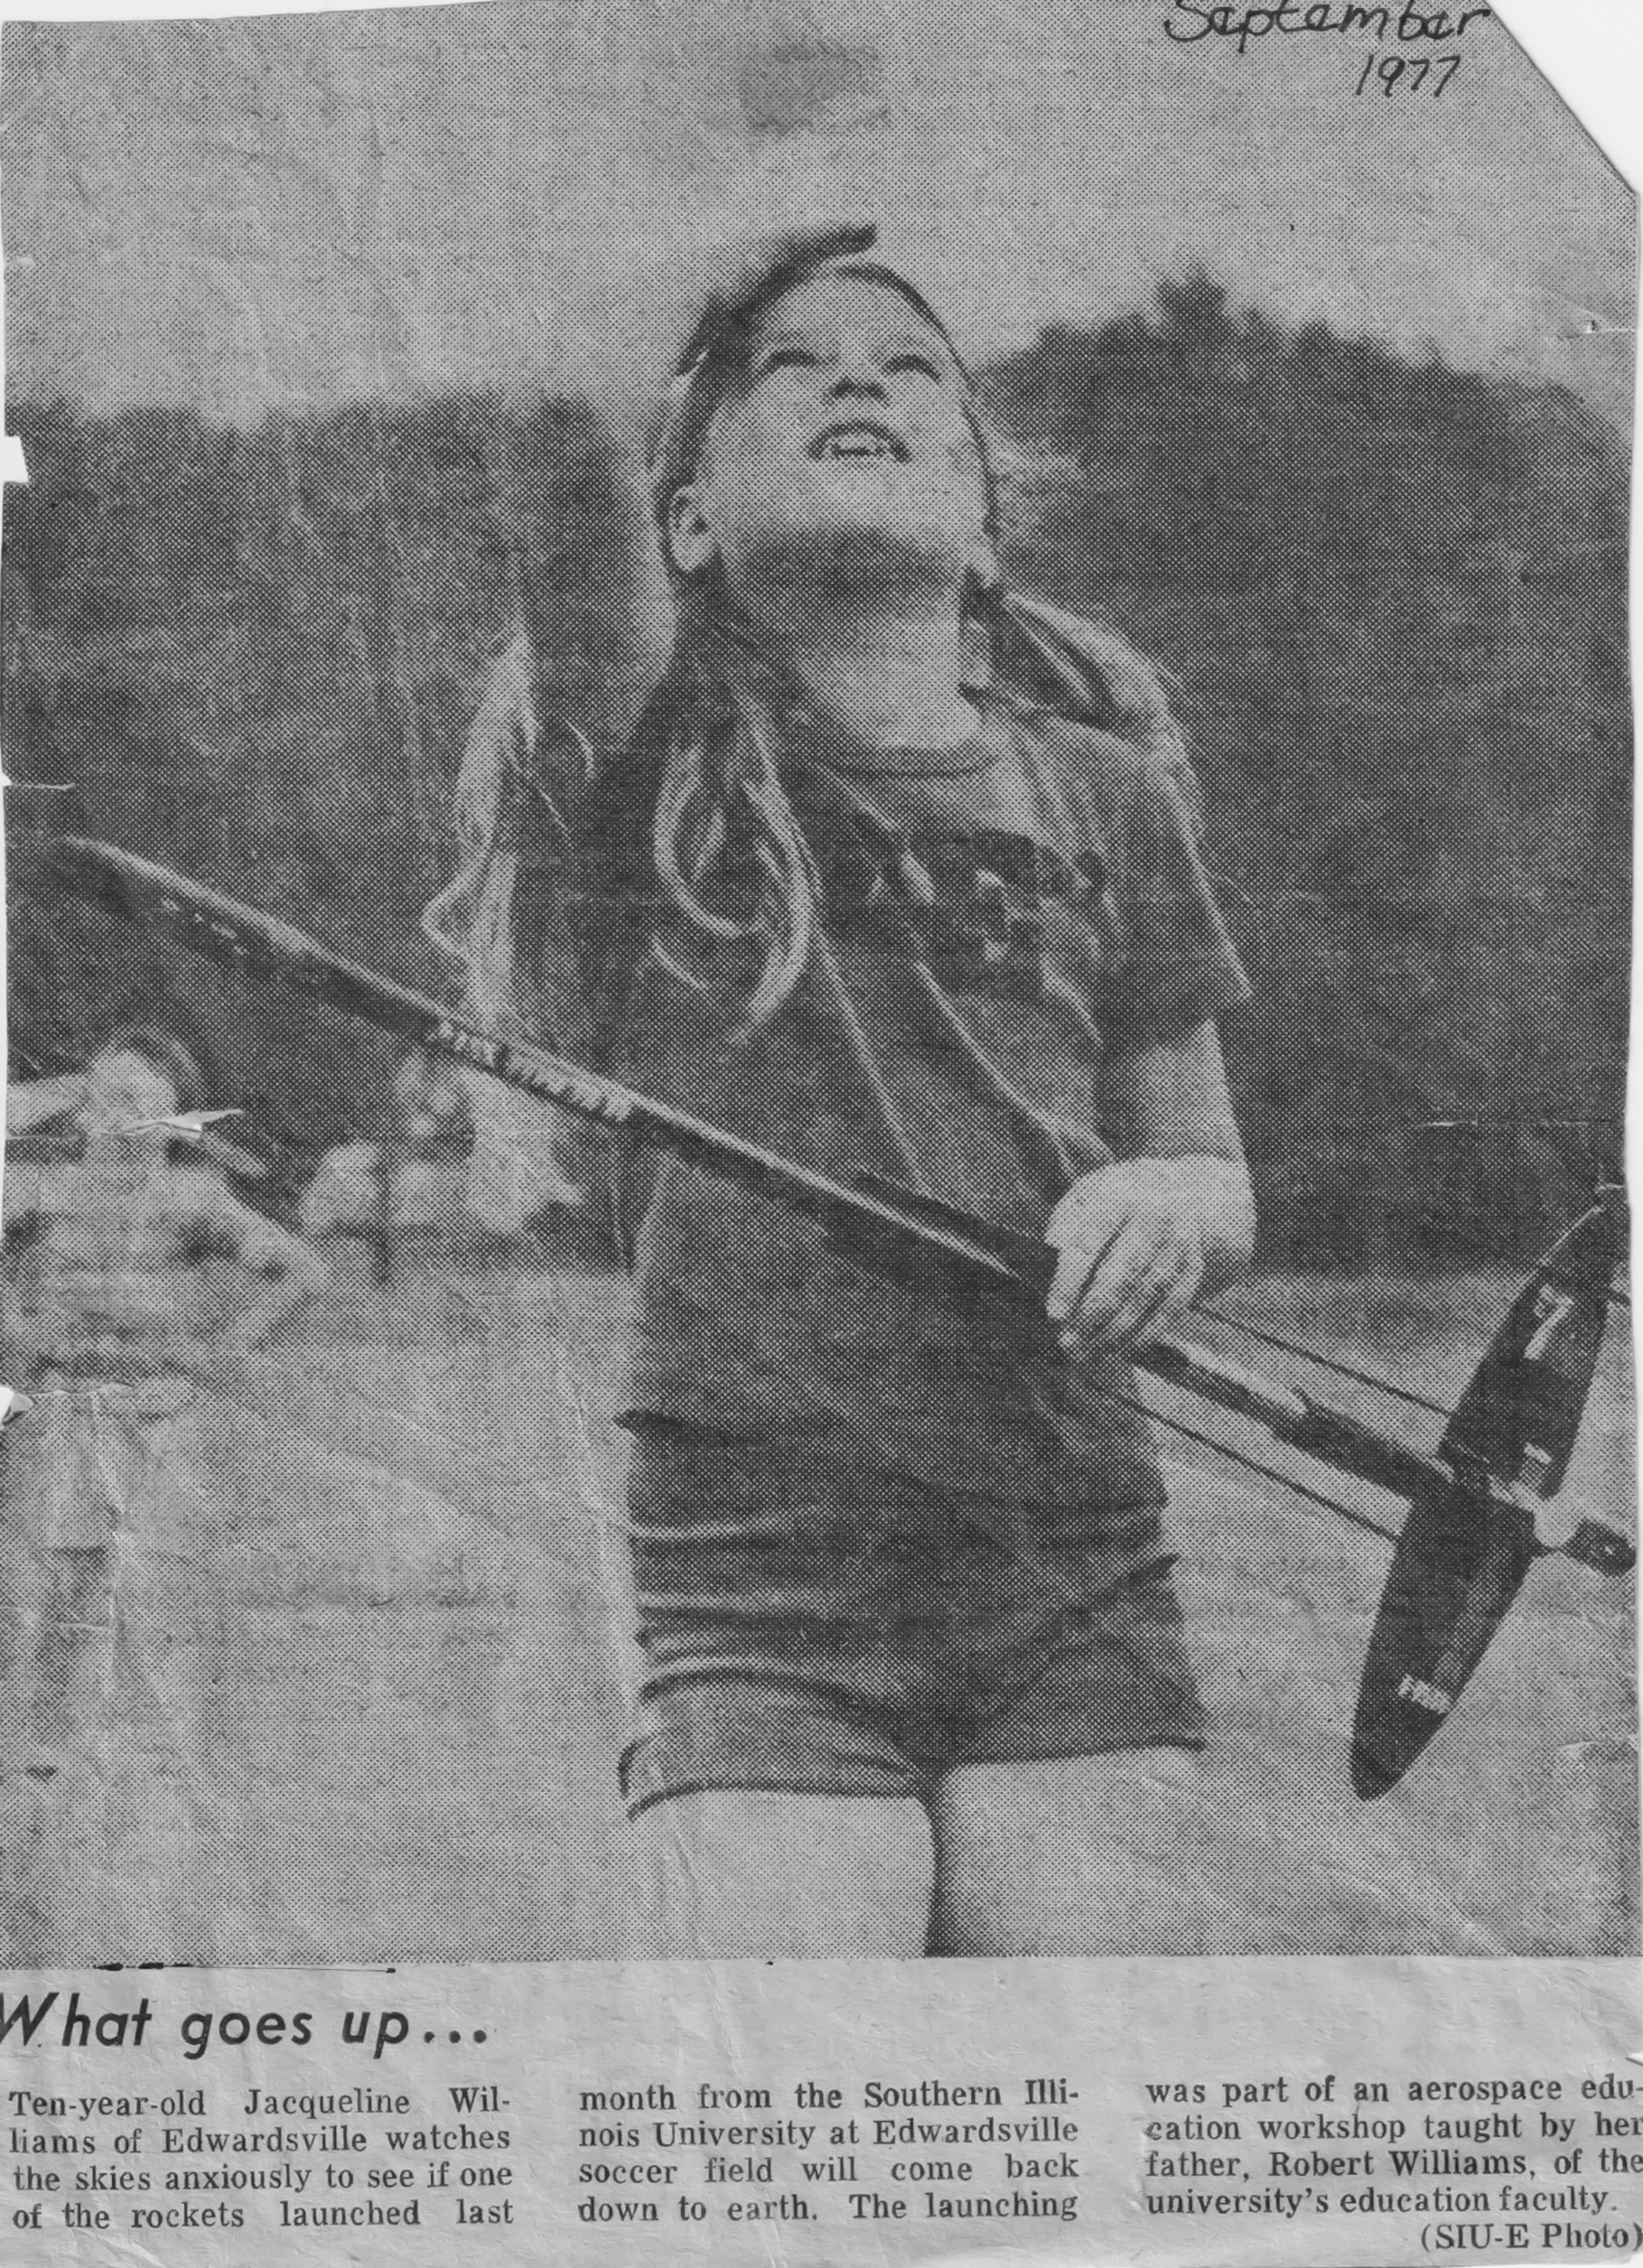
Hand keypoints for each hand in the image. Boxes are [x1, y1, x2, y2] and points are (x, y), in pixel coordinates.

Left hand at [1045, 1158, 1244, 1357]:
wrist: (1179, 1190)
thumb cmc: (1115, 1200)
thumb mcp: (1085, 1197)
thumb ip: (1064, 1229)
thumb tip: (1044, 1269)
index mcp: (1118, 1195)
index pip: (1089, 1243)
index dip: (1069, 1282)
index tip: (1054, 1314)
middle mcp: (1154, 1217)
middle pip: (1122, 1274)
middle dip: (1092, 1314)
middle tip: (1068, 1343)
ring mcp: (1179, 1243)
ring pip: (1147, 1295)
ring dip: (1116, 1330)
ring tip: (1088, 1353)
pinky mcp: (1194, 1267)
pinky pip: (1172, 1307)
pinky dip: (1147, 1332)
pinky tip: (1122, 1349)